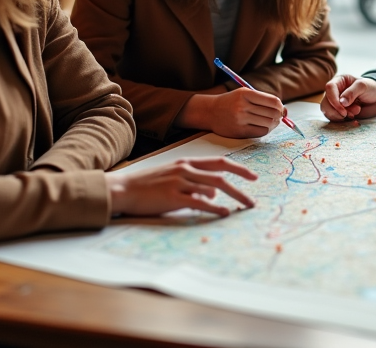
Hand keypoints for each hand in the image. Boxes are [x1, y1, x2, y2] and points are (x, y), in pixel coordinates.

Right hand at [106, 157, 257, 216]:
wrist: (123, 189)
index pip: (219, 162)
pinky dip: (215, 208)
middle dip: (241, 187)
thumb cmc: (147, 185)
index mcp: (187, 162)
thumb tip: (213, 195)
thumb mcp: (172, 177)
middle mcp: (186, 169)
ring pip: (214, 188)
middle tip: (253, 199)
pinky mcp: (173, 197)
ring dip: (233, 198)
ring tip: (243, 208)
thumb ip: (193, 183)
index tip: (252, 176)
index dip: (238, 168)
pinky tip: (224, 213)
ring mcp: (180, 182)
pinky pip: (200, 202)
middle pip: (221, 176)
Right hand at [209, 87, 284, 138]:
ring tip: (271, 121)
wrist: (210, 112)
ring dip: (273, 123)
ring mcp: (240, 119)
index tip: (281, 108)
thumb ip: (264, 99)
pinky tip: (263, 126)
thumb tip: (285, 111)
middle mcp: (242, 106)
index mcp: (245, 93)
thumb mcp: (245, 93)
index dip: (280, 106)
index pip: (273, 101)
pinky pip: (261, 132)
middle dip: (279, 116)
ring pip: (268, 124)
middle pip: (272, 113)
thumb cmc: (231, 101)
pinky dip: (266, 130)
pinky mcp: (239, 131)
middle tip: (278, 116)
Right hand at [321, 74, 375, 120]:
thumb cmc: (370, 88)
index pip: (329, 88)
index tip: (343, 110)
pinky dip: (343, 122)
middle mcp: (335, 92)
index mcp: (339, 81)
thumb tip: (341, 102)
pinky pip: (335, 119)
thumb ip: (352, 92)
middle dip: (337, 111)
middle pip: (326, 103)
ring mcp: (336, 103)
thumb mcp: (363, 86)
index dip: (334, 100)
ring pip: (328, 112)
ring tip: (355, 114)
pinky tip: (354, 120)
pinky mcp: (339, 112)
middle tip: (350, 114)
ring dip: (340, 117)